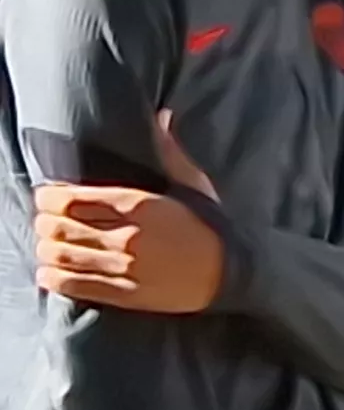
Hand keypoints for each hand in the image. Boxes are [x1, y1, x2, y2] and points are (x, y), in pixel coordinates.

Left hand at [36, 111, 225, 314]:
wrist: (233, 273)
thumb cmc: (211, 226)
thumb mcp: (194, 184)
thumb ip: (170, 151)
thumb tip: (163, 115)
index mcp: (139, 205)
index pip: (72, 199)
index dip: (49, 197)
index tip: (47, 197)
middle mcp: (127, 236)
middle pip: (60, 227)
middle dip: (44, 223)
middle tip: (45, 221)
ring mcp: (124, 267)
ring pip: (62, 256)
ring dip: (46, 249)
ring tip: (48, 245)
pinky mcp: (125, 293)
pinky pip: (75, 287)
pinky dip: (54, 278)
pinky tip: (50, 272)